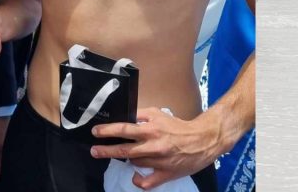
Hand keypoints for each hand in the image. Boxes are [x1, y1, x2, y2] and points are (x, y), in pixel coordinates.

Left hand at [90, 108, 221, 189]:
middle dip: (106, 150)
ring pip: (135, 163)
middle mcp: (154, 146)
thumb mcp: (158, 113)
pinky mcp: (167, 174)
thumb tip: (123, 116)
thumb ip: (140, 115)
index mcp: (151, 129)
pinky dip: (138, 181)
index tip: (96, 132)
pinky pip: (148, 182)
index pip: (124, 129)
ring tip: (122, 156)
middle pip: (125, 150)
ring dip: (126, 160)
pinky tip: (134, 177)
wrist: (203, 140)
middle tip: (94, 151)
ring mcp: (160, 162)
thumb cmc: (178, 126)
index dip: (107, 131)